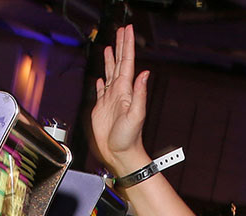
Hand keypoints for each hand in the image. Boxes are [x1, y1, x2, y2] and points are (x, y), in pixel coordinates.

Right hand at [90, 26, 150, 176]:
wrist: (120, 154)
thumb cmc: (128, 139)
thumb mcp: (136, 115)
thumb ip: (140, 94)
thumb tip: (144, 74)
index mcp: (126, 91)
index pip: (127, 63)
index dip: (127, 46)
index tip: (127, 31)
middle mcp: (119, 93)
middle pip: (119, 63)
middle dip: (120, 46)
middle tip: (121, 31)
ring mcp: (110, 99)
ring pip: (109, 73)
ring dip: (110, 59)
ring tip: (110, 47)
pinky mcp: (101, 108)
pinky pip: (101, 90)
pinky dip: (101, 80)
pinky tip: (101, 76)